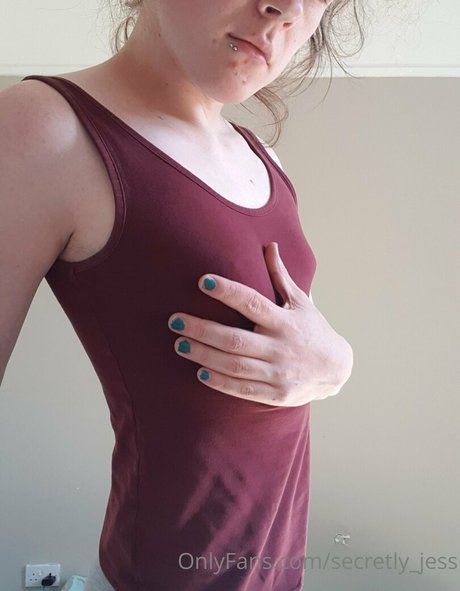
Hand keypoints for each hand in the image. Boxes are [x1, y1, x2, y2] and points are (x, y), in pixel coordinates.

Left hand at [167, 242, 352, 406]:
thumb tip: (269, 245)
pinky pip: (242, 390)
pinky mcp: (275, 394)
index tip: (203, 281)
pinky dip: (220, 382)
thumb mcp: (300, 302)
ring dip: (203, 355)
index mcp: (285, 321)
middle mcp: (281, 347)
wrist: (336, 370)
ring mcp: (278, 373)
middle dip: (202, 329)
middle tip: (175, 320)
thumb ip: (280, 276)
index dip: (228, 291)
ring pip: (234, 365)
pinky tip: (200, 372)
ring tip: (179, 344)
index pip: (252, 303)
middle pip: (234, 339)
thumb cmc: (313, 330)